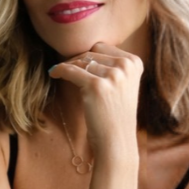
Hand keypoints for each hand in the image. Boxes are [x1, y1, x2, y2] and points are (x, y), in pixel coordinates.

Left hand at [48, 43, 142, 158]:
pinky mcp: (96, 86)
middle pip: (92, 52)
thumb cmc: (115, 114)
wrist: (116, 140)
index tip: (77, 63)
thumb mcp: (122, 85)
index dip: (88, 55)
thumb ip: (113, 66)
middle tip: (66, 69)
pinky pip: (71, 71)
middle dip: (77, 60)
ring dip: (68, 66)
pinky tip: (53, 73)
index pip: (104, 47)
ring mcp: (113, 75)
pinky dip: (59, 70)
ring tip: (59, 72)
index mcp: (135, 63)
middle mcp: (126, 66)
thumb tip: (87, 49)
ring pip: (81, 61)